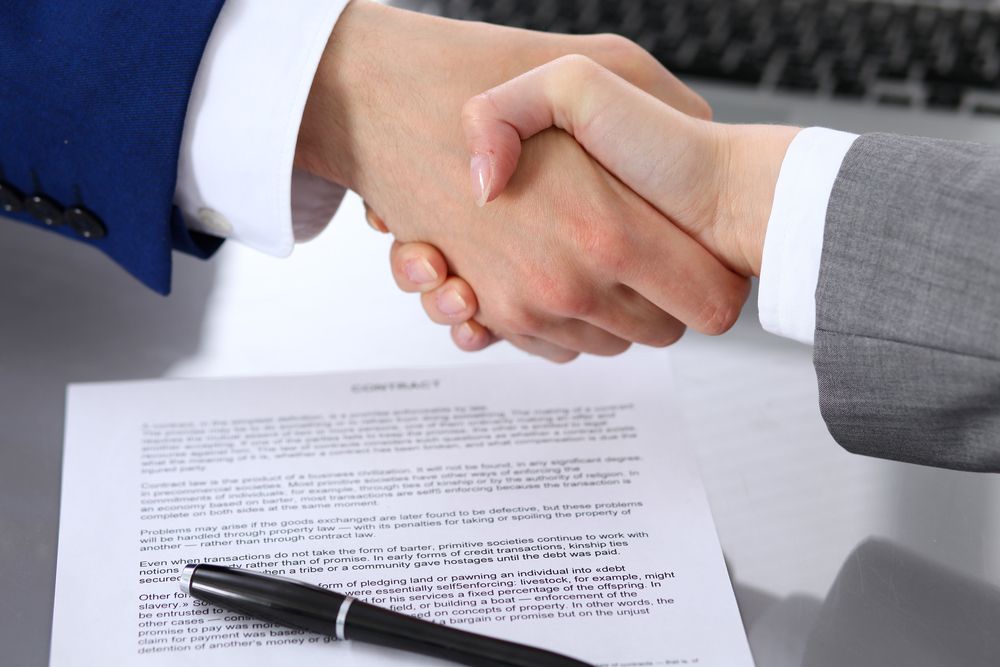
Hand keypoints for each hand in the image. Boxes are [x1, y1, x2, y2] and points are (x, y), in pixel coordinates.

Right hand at [295, 2, 749, 361]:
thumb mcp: (609, 64)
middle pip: (661, 333)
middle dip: (660, 298)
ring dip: (603, 311)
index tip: (701, 256)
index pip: (713, 304)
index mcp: (614, 231)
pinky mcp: (483, 311)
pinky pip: (548, 346)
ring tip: (585, 249)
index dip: (713, 280)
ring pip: (603, 344)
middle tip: (645, 250)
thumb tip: (699, 166)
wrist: (379, 99)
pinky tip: (542, 266)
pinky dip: (552, 320)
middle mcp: (570, 284)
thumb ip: (677, 107)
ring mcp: (523, 306)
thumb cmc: (487, 75)